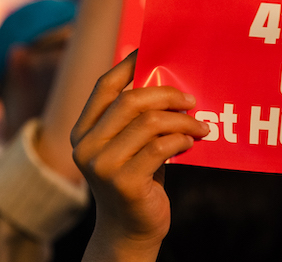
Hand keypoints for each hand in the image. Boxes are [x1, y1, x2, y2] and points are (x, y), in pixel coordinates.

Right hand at [70, 52, 208, 261]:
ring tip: (198, 126)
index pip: (105, 86)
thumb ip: (135, 116)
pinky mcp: (124, 183)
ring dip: (181, 121)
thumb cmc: (137, 177)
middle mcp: (86, 146)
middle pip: (130, 100)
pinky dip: (181, 141)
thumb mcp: (129, 144)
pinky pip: (161, 148)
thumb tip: (165, 75)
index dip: (130, 65)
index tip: (154, 51)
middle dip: (167, 94)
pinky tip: (190, 144)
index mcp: (83, 131)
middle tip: (191, 100)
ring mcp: (103, 166)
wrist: (131, 230)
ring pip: (150, 123)